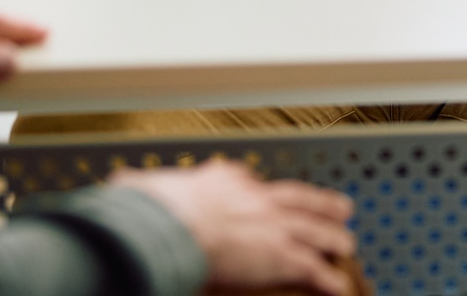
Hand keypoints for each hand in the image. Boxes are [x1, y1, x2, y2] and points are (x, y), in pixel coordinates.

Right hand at [114, 158, 355, 293]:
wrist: (173, 226)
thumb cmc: (155, 212)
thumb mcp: (143, 188)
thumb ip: (137, 185)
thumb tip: (120, 181)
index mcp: (222, 182)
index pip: (246, 182)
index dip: (256, 188)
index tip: (259, 189)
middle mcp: (255, 199)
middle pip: (296, 199)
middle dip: (319, 203)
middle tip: (339, 206)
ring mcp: (272, 226)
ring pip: (314, 230)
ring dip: (332, 237)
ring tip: (346, 242)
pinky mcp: (281, 257)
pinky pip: (312, 270)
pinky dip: (328, 280)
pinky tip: (338, 287)